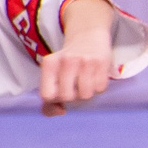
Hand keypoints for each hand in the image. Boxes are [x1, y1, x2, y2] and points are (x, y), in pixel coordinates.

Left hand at [40, 0, 116, 115]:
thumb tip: (60, 112)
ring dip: (87, 94)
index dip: (55, 101)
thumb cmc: (68, 63)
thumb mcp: (53, 75)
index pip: (47, 95)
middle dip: (73, 98)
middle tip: (75, 89)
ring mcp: (84, 61)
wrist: (88, 35)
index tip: (60, 95)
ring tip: (86, 83)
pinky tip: (95, 77)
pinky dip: (98, 88)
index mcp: (49, 64)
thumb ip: (50, 100)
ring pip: (85, 95)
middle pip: (67, 97)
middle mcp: (66, 61)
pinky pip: (100, 89)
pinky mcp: (101, 62)